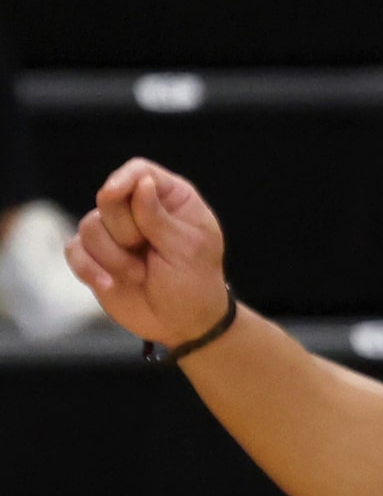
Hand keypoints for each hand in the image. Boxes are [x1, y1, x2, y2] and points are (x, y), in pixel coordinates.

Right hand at [63, 159, 232, 346]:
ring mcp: (113, 231)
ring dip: (115, 257)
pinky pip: (74, 250)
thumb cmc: (195, 283)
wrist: (183, 324)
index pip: (140, 171)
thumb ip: (159, 217)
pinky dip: (89, 268)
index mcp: (171, 199)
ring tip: (141, 274)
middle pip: (109, 199)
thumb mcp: (187, 249)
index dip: (123, 179)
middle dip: (127, 232)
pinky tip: (109, 284)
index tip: (113, 193)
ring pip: (89, 226)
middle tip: (151, 253)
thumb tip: (142, 182)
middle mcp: (138, 209)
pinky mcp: (94, 255)